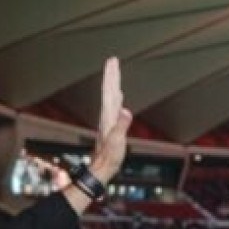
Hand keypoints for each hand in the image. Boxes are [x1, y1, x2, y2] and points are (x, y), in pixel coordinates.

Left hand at [89, 56, 132, 183]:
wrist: (102, 168)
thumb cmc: (109, 157)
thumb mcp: (117, 141)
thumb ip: (121, 126)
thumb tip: (125, 110)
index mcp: (109, 116)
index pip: (109, 91)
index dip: (111, 76)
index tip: (112, 62)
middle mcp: (107, 116)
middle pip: (109, 91)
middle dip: (111, 75)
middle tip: (112, 60)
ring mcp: (109, 120)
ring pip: (111, 96)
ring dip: (113, 83)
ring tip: (114, 72)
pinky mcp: (112, 126)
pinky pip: (115, 106)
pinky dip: (116, 97)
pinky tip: (118, 96)